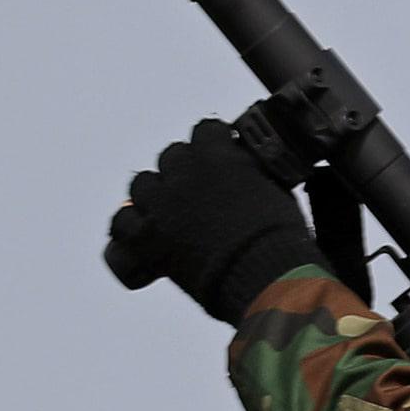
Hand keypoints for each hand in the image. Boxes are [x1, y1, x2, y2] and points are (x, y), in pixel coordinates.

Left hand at [109, 119, 321, 321]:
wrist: (271, 280)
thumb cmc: (285, 242)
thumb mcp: (284, 193)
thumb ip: (268, 174)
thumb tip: (289, 169)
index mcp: (219, 154)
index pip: (204, 130)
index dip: (212, 147)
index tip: (222, 162)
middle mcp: (185, 173)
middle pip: (171, 157)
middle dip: (184, 174)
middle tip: (201, 198)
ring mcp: (162, 206)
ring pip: (142, 186)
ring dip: (155, 199)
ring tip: (172, 219)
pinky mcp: (149, 241)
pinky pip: (120, 228)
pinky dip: (130, 235)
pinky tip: (145, 243)